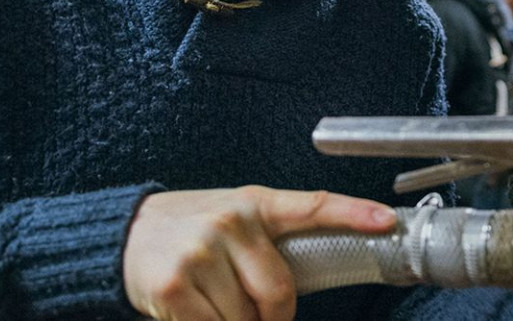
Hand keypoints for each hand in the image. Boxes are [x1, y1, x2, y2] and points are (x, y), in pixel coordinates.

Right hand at [123, 186, 397, 320]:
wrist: (126, 234)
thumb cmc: (191, 231)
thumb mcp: (235, 220)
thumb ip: (271, 243)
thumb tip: (300, 291)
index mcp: (255, 203)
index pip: (314, 206)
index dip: (355, 214)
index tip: (387, 222)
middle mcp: (231, 221)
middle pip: (280, 293)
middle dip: (271, 317)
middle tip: (253, 312)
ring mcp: (201, 252)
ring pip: (246, 319)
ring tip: (214, 302)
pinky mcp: (176, 286)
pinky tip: (194, 312)